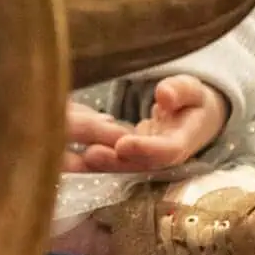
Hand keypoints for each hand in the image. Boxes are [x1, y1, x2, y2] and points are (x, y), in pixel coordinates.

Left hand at [63, 76, 228, 173]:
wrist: (193, 118)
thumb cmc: (193, 100)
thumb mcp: (194, 90)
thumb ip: (181, 91)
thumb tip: (164, 95)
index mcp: (183, 142)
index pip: (166, 151)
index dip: (145, 149)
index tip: (124, 143)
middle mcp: (160, 157)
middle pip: (137, 164)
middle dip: (114, 162)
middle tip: (90, 154)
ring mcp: (142, 159)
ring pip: (119, 165)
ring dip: (96, 164)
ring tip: (71, 157)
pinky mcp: (126, 156)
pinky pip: (107, 158)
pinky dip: (86, 159)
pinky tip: (61, 152)